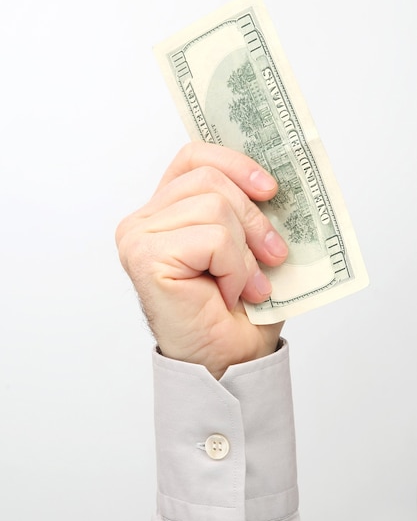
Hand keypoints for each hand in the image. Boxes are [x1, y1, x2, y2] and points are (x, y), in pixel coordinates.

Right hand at [115, 142, 287, 378]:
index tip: (270, 189)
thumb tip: (272, 179)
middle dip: (255, 219)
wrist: (227, 362)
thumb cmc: (237, 311)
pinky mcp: (145, 256)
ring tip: (246, 286)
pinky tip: (230, 294)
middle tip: (274, 257)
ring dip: (245, 252)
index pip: (194, 158)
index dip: (235, 163)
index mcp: (167, 211)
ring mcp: (139, 236)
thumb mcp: (250, 246)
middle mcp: (144, 220)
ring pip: (215, 206)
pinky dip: (236, 268)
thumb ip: (248, 207)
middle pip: (210, 179)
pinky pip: (213, 238)